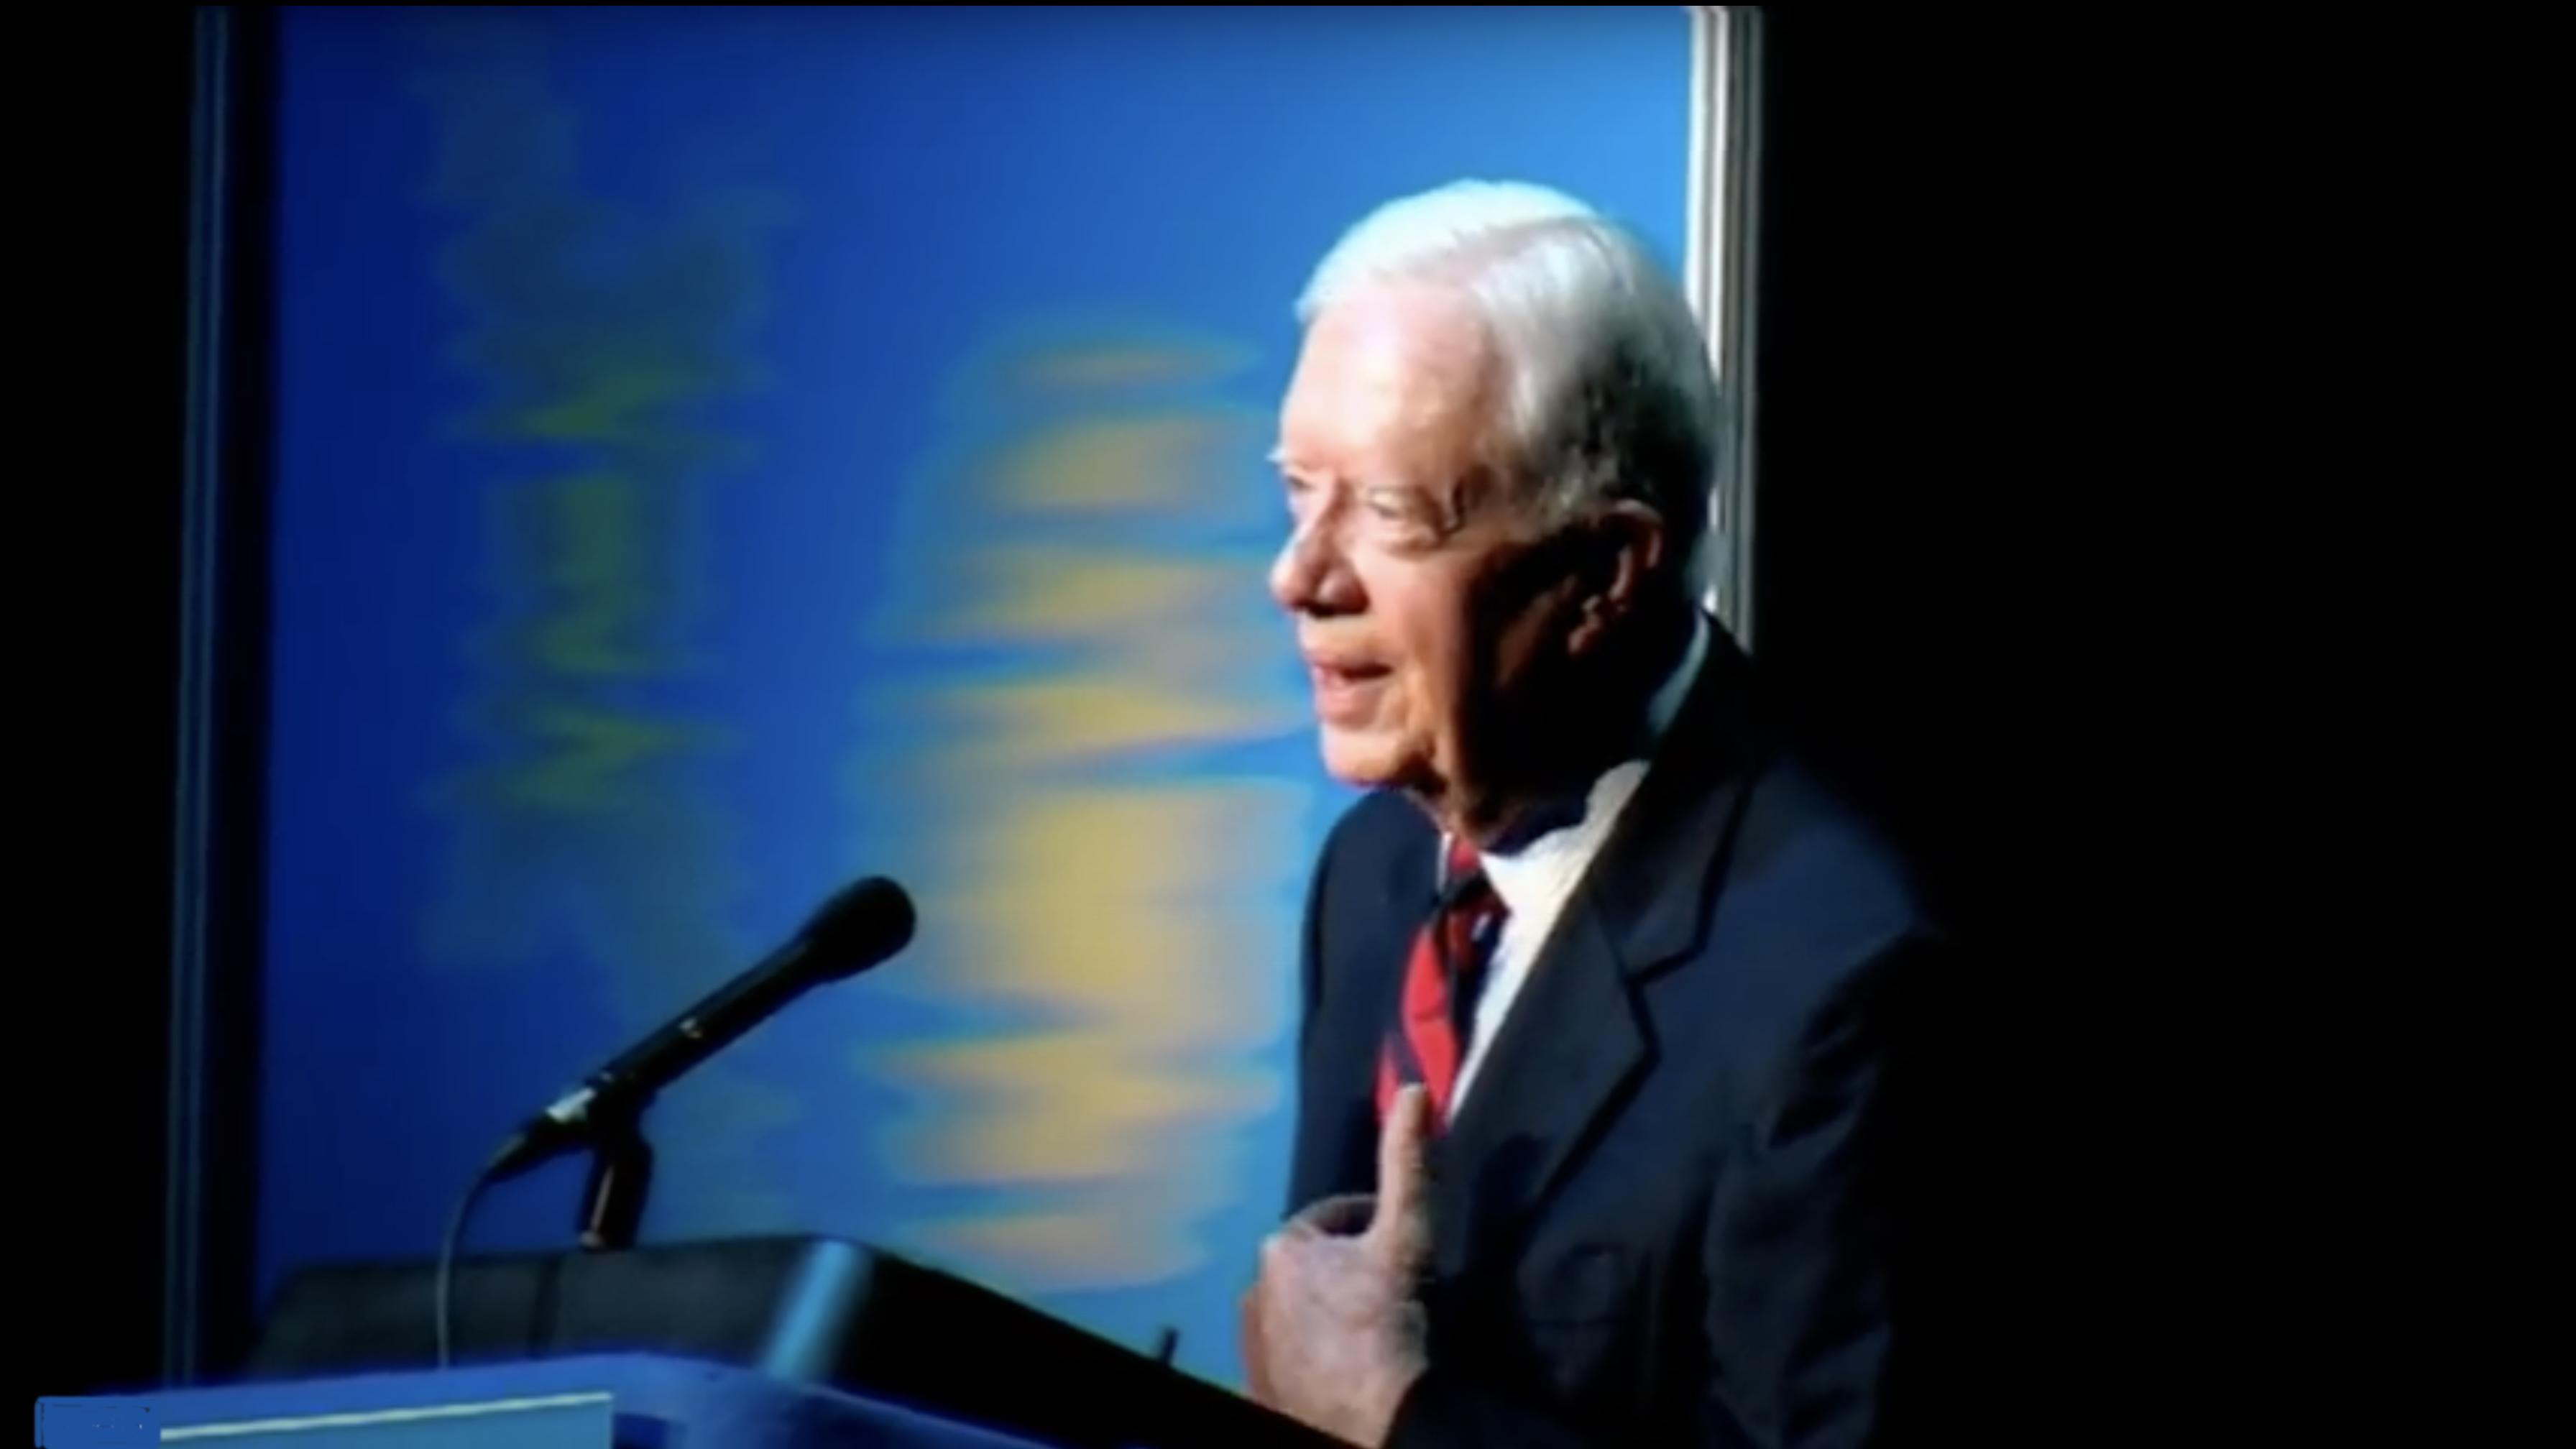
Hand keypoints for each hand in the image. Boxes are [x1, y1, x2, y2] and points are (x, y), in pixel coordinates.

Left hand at [1242, 1084, 1435, 1445]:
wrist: (1374, 1419)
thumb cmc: (1388, 1321)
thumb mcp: (1407, 1234)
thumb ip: (1408, 1163)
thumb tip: (1416, 1091)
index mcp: (1281, 1246)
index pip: (1336, 1219)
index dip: (1376, 1228)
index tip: (1403, 1251)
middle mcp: (1253, 1289)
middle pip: (1317, 1267)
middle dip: (1351, 1271)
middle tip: (1393, 1294)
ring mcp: (1251, 1344)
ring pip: (1303, 1312)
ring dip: (1332, 1314)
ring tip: (1375, 1333)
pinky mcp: (1256, 1388)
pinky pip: (1291, 1358)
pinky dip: (1315, 1356)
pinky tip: (1347, 1369)